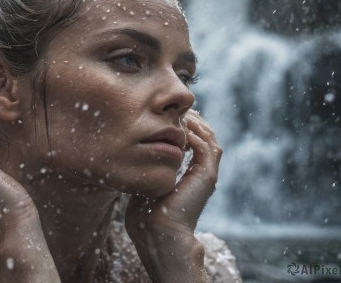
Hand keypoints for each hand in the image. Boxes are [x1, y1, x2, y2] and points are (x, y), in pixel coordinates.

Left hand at [125, 110, 220, 281]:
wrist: (157, 233)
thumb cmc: (145, 214)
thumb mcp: (146, 181)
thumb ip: (147, 166)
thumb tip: (131, 152)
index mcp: (190, 175)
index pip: (194, 142)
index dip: (184, 125)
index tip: (167, 114)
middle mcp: (201, 173)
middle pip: (205, 135)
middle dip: (191, 119)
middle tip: (176, 108)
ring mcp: (206, 174)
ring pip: (208, 138)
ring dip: (195, 122)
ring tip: (179, 112)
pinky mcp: (206, 176)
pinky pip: (206, 147)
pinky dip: (194, 134)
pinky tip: (179, 127)